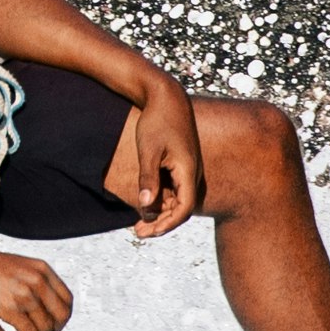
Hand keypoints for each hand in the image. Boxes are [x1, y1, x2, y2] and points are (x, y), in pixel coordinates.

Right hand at [0, 243, 72, 330]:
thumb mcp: (21, 266)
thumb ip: (37, 280)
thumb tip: (50, 305)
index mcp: (42, 269)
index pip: (68, 299)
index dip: (64, 316)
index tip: (55, 323)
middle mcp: (36, 281)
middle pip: (61, 316)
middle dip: (55, 329)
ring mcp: (23, 294)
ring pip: (45, 327)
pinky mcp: (9, 308)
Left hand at [107, 82, 208, 237]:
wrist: (165, 97)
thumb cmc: (156, 121)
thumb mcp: (148, 150)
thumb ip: (148, 178)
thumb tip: (146, 206)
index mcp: (188, 170)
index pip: (184, 209)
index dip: (167, 224)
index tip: (148, 233)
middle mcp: (192, 173)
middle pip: (181, 208)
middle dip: (160, 223)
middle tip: (137, 233)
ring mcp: (188, 169)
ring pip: (177, 200)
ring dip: (160, 213)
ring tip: (137, 224)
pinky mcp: (181, 165)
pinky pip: (174, 189)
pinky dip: (161, 199)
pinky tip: (144, 204)